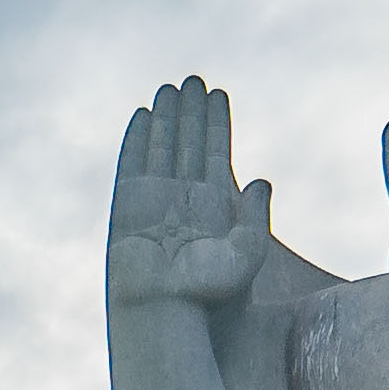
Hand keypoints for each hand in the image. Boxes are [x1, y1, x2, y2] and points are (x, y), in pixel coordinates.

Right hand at [107, 78, 268, 312]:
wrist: (163, 310)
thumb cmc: (206, 294)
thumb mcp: (245, 256)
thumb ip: (255, 219)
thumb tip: (261, 181)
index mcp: (212, 208)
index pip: (214, 154)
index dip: (217, 124)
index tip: (219, 95)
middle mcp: (182, 200)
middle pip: (187, 144)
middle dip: (191, 112)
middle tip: (195, 79)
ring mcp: (154, 200)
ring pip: (161, 147)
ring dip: (166, 117)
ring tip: (171, 87)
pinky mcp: (127, 203)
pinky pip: (133, 162)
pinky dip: (138, 138)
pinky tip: (143, 114)